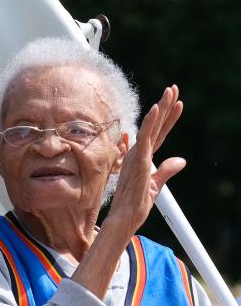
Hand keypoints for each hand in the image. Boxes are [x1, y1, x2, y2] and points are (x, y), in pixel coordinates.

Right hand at [104, 84, 185, 236]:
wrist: (124, 217)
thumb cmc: (134, 205)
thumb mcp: (156, 186)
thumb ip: (167, 170)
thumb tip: (182, 160)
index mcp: (143, 158)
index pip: (160, 134)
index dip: (169, 119)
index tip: (178, 104)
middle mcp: (139, 153)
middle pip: (156, 126)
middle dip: (165, 106)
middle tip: (174, 88)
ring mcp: (137, 155)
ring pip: (151, 127)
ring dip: (160, 109)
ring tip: (170, 92)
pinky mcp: (137, 160)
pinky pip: (144, 137)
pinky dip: (149, 123)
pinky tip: (155, 109)